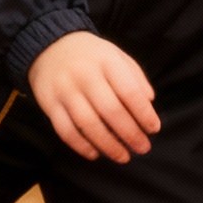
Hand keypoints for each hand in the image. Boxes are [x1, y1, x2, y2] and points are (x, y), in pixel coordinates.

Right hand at [28, 31, 158, 162]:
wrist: (49, 45)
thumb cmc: (91, 56)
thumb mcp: (116, 56)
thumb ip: (135, 77)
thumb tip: (149, 102)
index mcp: (106, 61)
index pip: (129, 91)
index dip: (143, 113)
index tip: (154, 129)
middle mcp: (84, 75)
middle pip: (110, 110)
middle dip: (130, 134)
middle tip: (143, 148)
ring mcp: (64, 90)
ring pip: (88, 124)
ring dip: (108, 145)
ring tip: (123, 156)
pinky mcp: (49, 104)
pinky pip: (65, 130)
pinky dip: (81, 146)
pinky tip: (95, 154)